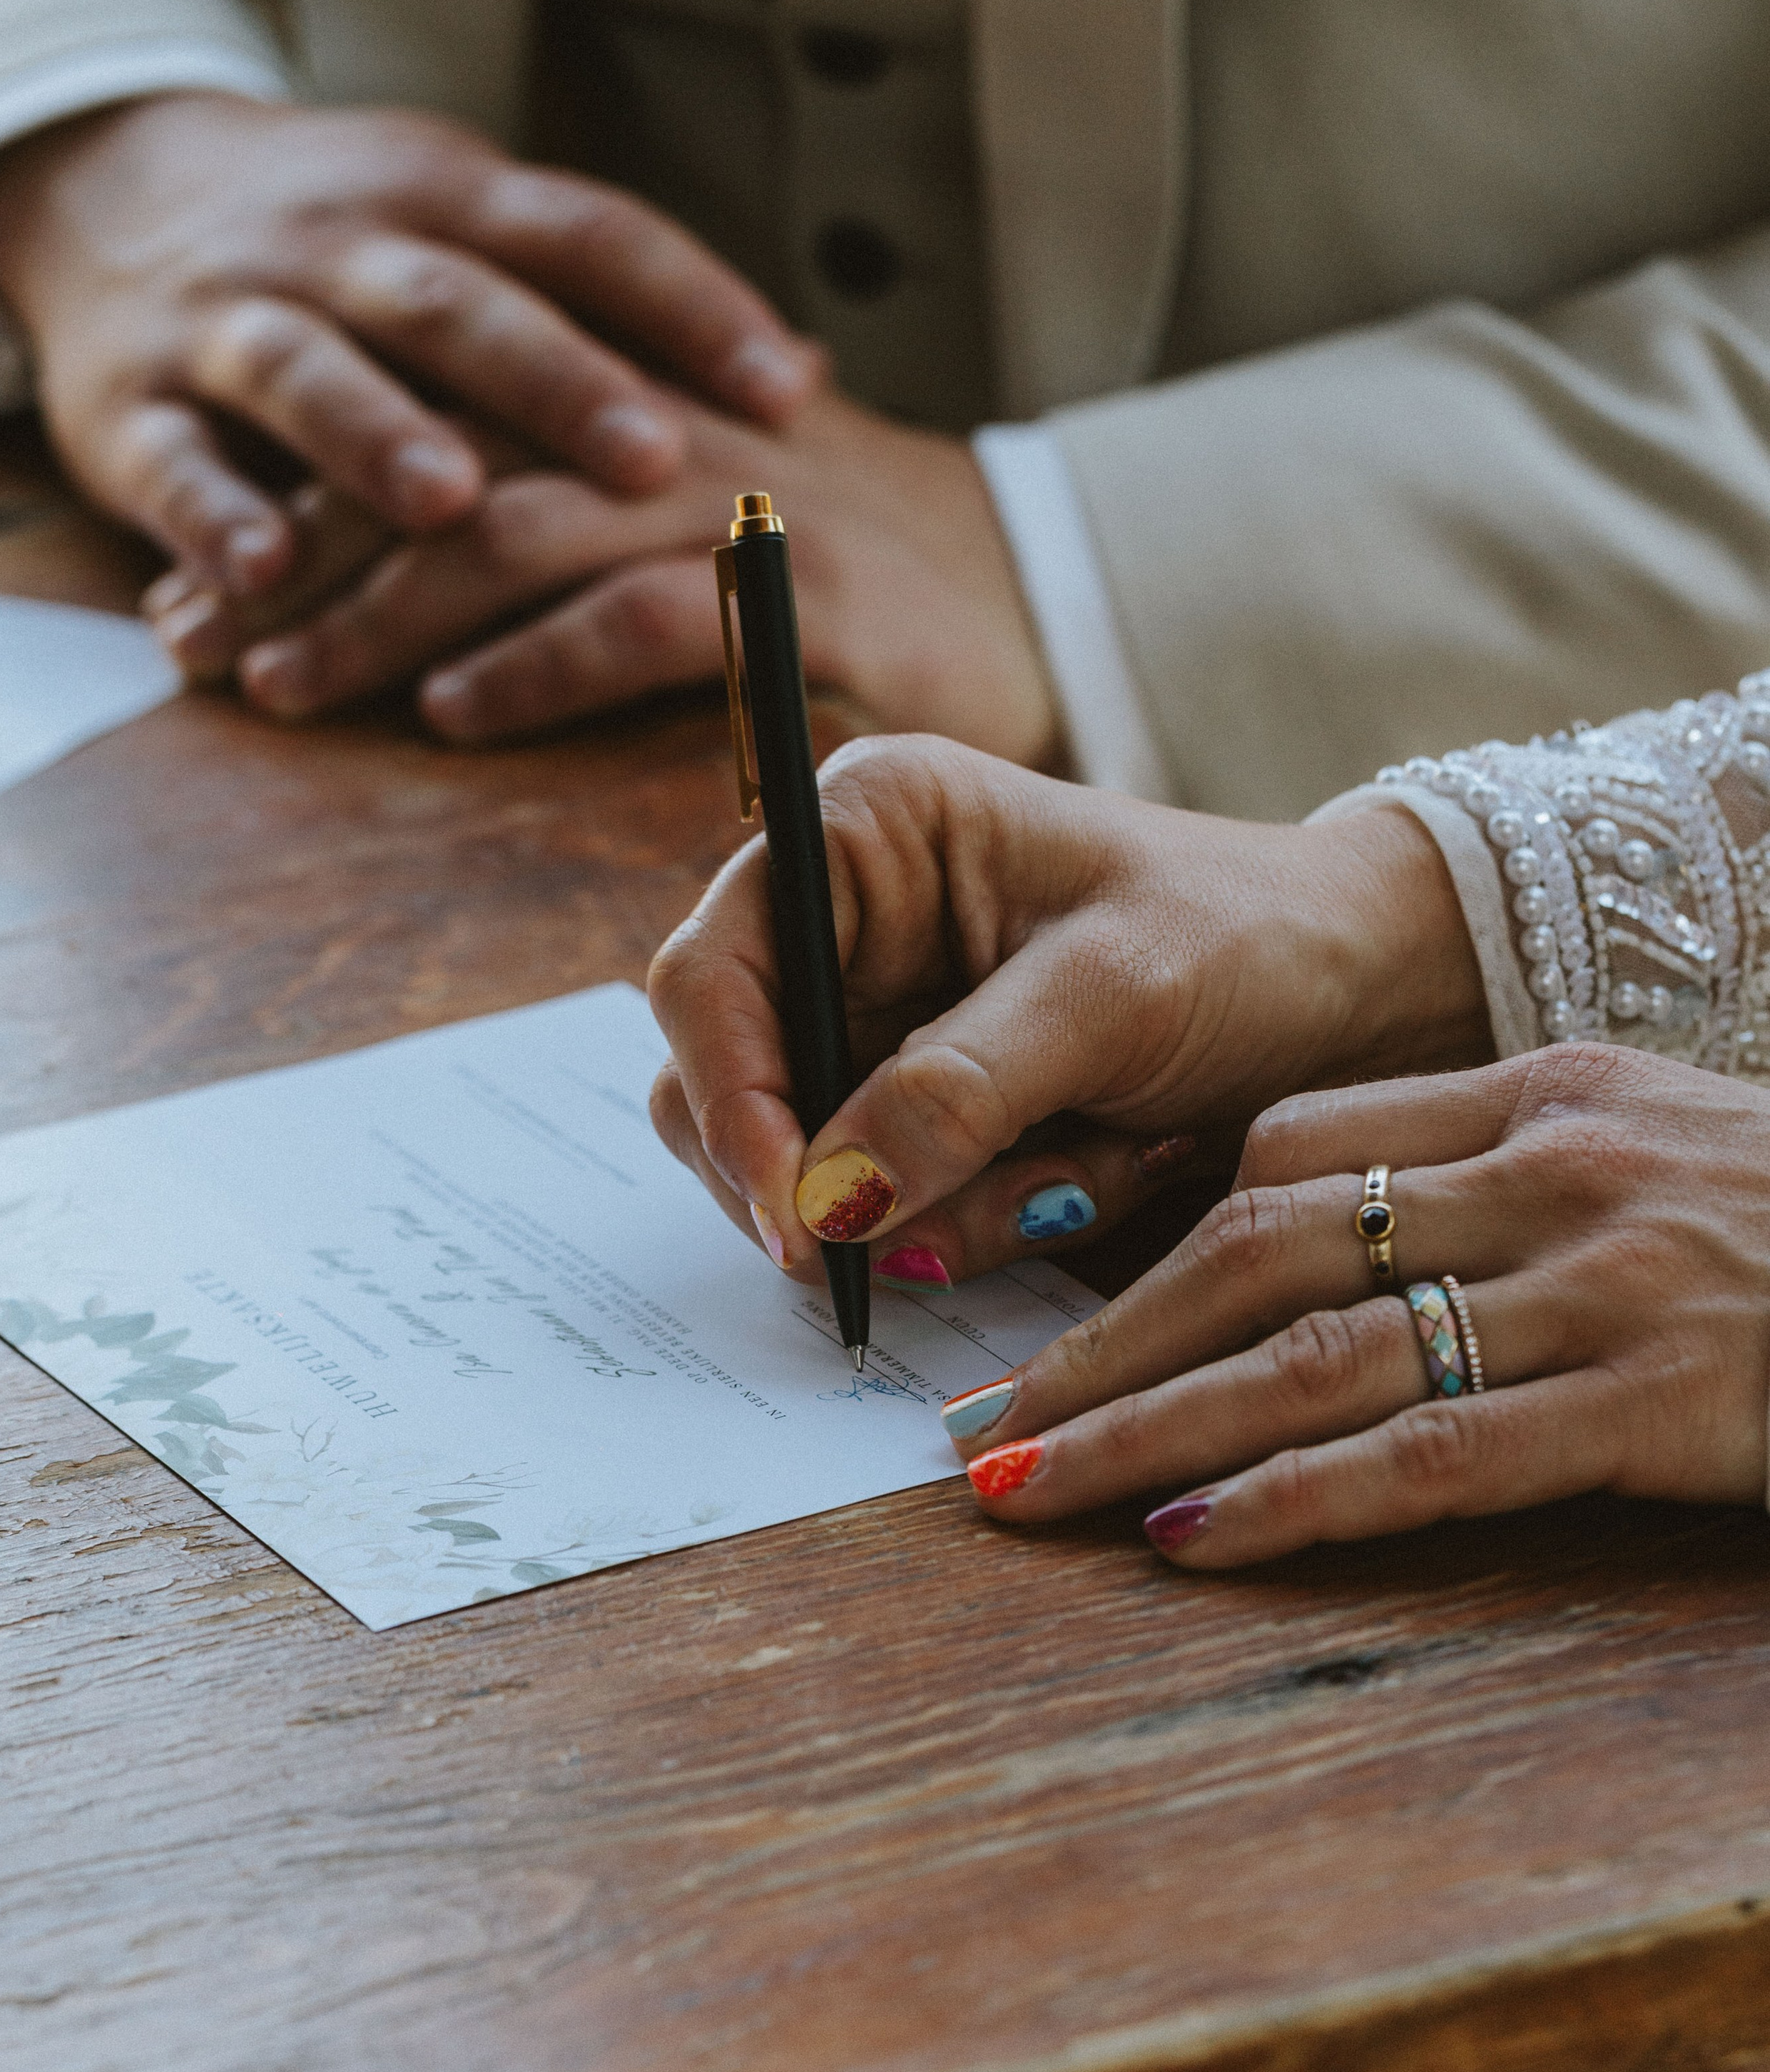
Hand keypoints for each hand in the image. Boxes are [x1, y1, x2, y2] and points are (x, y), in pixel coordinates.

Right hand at [0, 91, 819, 596]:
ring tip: (454, 504)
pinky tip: (261, 576)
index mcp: (449, 207)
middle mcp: (341, 249)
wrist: (99, 194)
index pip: (590, 239)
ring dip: (380, 436)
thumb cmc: (348, 256)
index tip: (788, 391)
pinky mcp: (130, 406)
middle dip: (557, 381)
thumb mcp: (480, 247)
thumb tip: (811, 383)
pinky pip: (172, 460)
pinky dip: (211, 515)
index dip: (691, 308)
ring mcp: (231, 320)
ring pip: (310, 368)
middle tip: (651, 457)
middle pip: (462, 306)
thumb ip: (623, 316)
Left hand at [144, 386, 1060, 765]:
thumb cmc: (861, 579)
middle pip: (442, 465)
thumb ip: (583, 530)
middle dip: (304, 558)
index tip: (207, 580)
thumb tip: (431, 595)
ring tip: (285, 685)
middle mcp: (669, 426)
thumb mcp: (707, 527)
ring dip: (382, 616)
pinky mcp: (804, 594)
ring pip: (513, 532)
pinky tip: (450, 714)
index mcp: (630, 398)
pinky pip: (633, 619)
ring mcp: (737, 504)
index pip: (432, 422)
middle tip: (204, 645)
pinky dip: (530, 668)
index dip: (306, 500)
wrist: (1043, 589)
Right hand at [648, 733, 1488, 1280]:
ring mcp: (882, 1036)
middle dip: (835, 1179)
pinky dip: (990, 1223)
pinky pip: (898, 1217)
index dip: (729, 1099)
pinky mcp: (929, 1123)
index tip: (793, 1215)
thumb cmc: (1248, 939)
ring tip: (1086, 1163)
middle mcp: (846, 934)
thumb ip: (958, 1091)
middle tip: (928, 1234)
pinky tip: (1095, 1170)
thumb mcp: (1110, 997)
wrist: (1361, 999)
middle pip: (730, 1092)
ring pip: (811, 1178)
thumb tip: (824, 1198)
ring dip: (944, 1208)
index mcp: (864, 838)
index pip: (711, 977)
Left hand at [949, 1044, 1769, 1563]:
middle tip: (978, 1424)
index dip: (1152, 1244)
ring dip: (1147, 1428)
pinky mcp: (1659, 1397)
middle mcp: (1552, 1167)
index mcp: (1540, 1091)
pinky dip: (1303, 1497)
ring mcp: (1606, 1279)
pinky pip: (1436, 1451)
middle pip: (1260, 1247)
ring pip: (1315, 1352)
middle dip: (1099, 1344)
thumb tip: (1320, 1258)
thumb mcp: (1655, 1153)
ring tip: (1025, 1492)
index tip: (1056, 1324)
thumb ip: (1497, 1178)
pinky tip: (1197, 1539)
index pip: (1293, 1147)